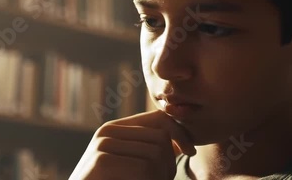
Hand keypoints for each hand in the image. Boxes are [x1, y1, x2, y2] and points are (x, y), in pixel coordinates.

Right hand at [68, 110, 195, 179]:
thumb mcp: (134, 165)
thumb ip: (151, 149)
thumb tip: (185, 141)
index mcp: (116, 128)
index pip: (159, 118)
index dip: (180, 132)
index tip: (190, 151)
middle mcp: (107, 131)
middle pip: (160, 139)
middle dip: (169, 164)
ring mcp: (101, 145)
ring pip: (154, 155)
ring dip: (159, 177)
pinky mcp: (101, 162)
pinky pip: (142, 169)